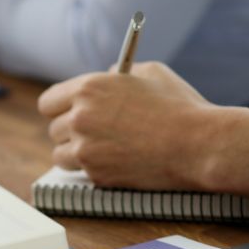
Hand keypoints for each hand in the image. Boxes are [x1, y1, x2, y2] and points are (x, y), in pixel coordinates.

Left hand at [37, 62, 248, 195]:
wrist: (200, 144)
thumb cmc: (180, 106)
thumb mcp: (150, 73)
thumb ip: (117, 74)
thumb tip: (103, 78)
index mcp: (89, 88)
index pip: (48, 102)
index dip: (59, 108)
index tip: (67, 112)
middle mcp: (80, 117)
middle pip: (54, 130)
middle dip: (70, 131)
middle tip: (92, 133)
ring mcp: (86, 149)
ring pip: (60, 155)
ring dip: (76, 153)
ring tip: (102, 149)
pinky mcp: (96, 175)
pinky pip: (82, 173)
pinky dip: (94, 170)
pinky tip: (116, 161)